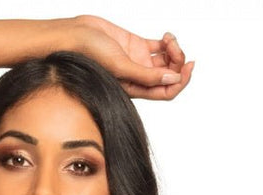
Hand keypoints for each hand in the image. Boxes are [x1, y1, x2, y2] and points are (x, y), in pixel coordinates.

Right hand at [72, 15, 193, 99]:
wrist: (76, 35)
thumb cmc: (89, 54)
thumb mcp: (121, 67)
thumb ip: (147, 75)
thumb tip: (173, 79)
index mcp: (135, 88)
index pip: (165, 92)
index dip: (180, 82)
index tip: (187, 67)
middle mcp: (138, 77)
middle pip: (169, 76)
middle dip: (178, 63)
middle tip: (175, 49)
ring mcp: (138, 61)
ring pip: (167, 61)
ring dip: (174, 50)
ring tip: (169, 40)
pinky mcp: (136, 46)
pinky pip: (159, 47)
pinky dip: (168, 42)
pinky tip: (166, 37)